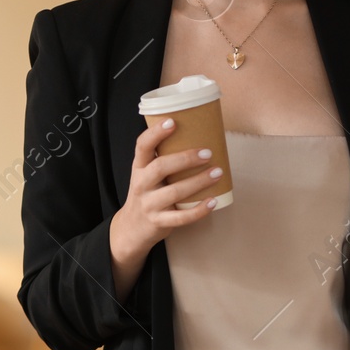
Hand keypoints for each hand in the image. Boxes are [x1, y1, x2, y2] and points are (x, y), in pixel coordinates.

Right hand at [110, 118, 222, 258]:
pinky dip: (199, 210)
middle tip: (208, 153)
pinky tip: (213, 201)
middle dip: (185, 159)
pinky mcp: (159, 222)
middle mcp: (141, 184)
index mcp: (139, 167)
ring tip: (217, 173)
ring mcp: (149, 204)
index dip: (155, 133)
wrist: (132, 227)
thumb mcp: (146, 174)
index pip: (142, 146)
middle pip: (161, 167)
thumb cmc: (148, 194)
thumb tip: (198, 135)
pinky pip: (181, 217)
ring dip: (198, 182)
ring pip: (174, 192)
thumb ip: (163, 159)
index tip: (172, 122)